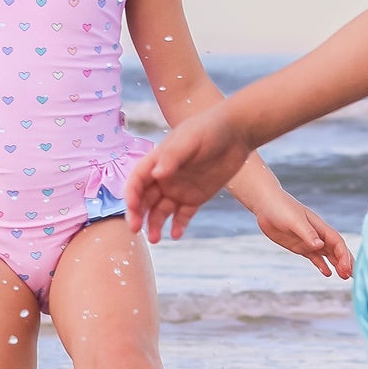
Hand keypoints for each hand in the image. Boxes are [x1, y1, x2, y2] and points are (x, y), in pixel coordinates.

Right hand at [126, 106, 254, 241]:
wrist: (236, 133)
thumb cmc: (210, 129)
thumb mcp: (190, 139)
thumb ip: (173, 156)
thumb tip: (157, 174)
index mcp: (158, 161)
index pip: (137, 180)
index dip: (131, 194)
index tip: (132, 208)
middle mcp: (164, 178)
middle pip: (144, 199)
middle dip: (137, 214)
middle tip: (136, 229)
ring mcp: (179, 189)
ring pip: (161, 211)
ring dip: (155, 224)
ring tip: (156, 239)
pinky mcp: (196, 197)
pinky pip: (183, 215)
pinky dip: (178, 225)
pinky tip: (176, 234)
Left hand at [253, 191, 353, 279]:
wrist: (266, 204)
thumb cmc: (281, 208)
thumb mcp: (294, 220)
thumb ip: (307, 233)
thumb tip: (320, 245)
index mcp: (319, 227)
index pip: (337, 243)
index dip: (344, 256)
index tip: (347, 269)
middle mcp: (317, 235)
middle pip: (336, 249)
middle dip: (345, 261)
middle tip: (351, 276)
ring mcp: (309, 241)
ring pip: (328, 254)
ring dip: (337, 264)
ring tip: (344, 277)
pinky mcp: (299, 246)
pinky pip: (314, 257)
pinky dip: (322, 264)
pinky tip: (327, 273)